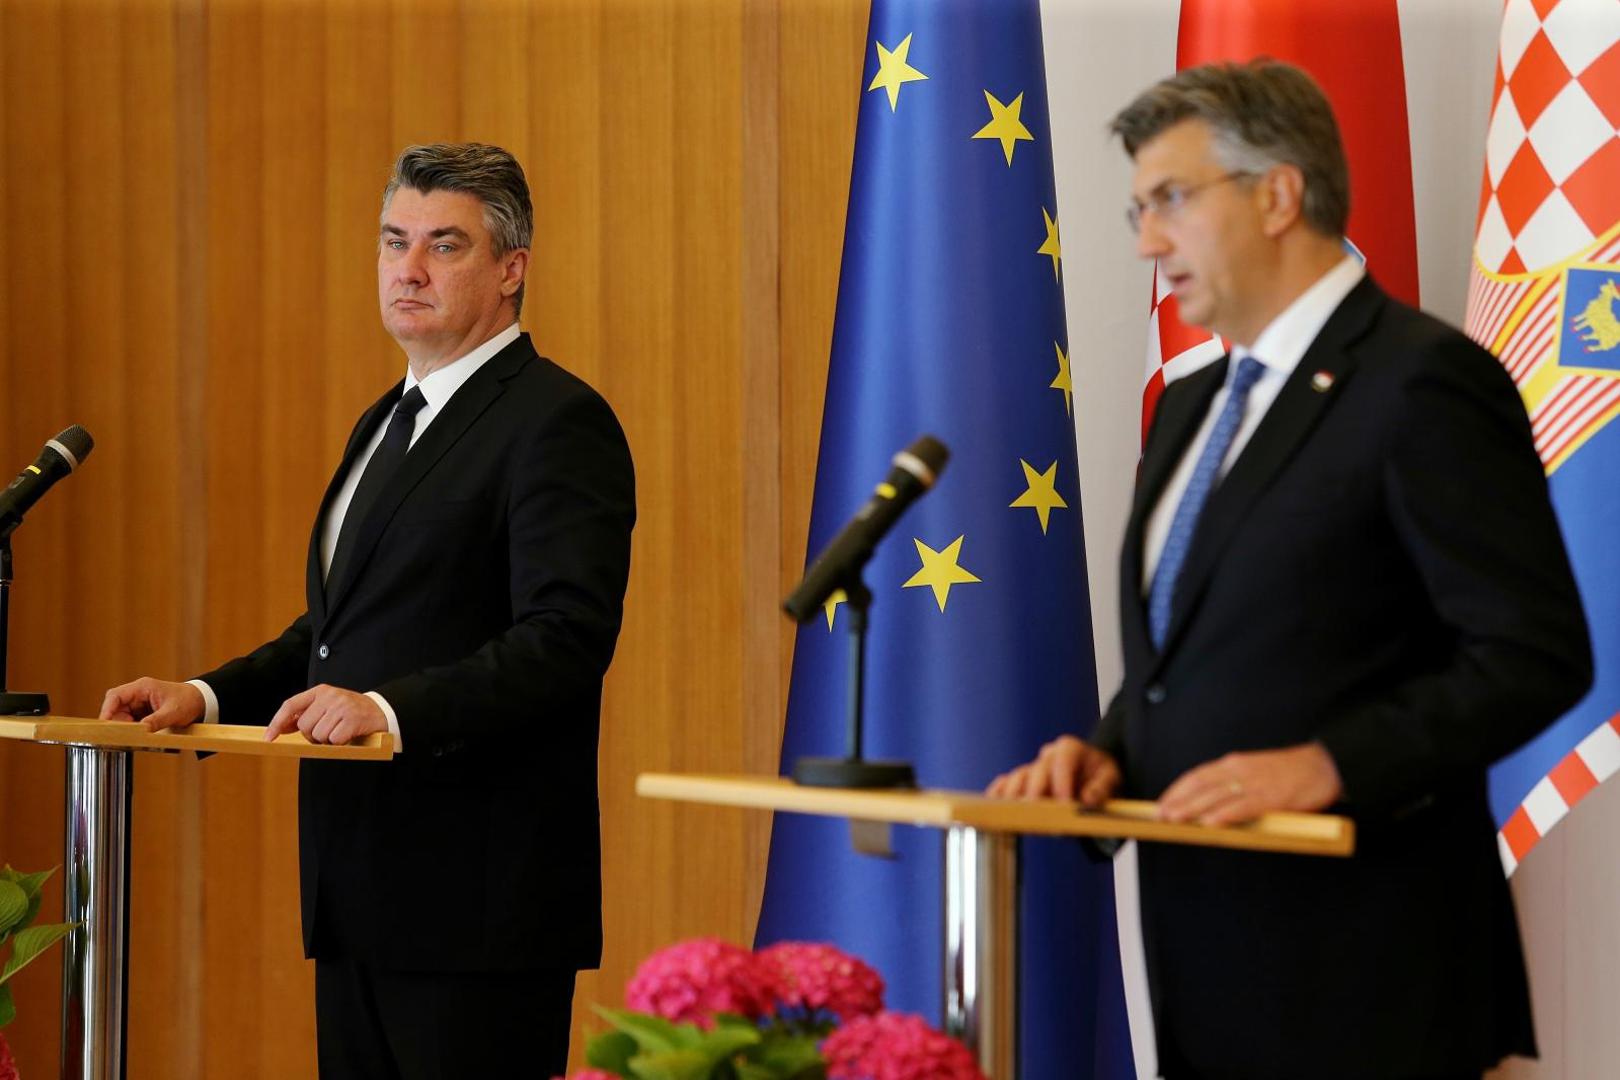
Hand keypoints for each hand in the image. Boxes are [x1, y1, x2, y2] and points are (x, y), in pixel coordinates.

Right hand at [99, 677, 204, 732]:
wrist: (201, 701)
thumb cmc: (188, 701)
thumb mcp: (173, 712)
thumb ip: (157, 720)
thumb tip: (141, 730)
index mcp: (142, 687)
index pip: (115, 696)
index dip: (107, 710)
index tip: (104, 725)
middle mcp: (137, 694)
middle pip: (115, 708)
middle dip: (117, 722)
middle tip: (123, 736)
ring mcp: (139, 704)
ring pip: (121, 717)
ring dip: (125, 728)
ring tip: (136, 736)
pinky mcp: (142, 713)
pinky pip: (130, 722)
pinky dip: (132, 730)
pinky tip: (139, 736)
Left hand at [266, 685, 386, 744]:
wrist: (382, 711)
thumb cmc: (351, 712)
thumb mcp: (328, 707)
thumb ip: (306, 714)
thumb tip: (281, 727)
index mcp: (321, 691)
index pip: (291, 705)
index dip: (277, 722)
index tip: (269, 737)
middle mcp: (330, 696)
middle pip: (304, 726)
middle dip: (312, 735)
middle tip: (328, 732)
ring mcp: (342, 707)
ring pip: (318, 735)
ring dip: (327, 740)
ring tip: (339, 732)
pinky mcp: (352, 719)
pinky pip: (334, 740)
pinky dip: (339, 743)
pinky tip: (348, 735)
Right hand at [986, 735, 1120, 807]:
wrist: (1092, 773)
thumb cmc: (1101, 774)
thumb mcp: (1111, 777)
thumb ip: (1101, 788)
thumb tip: (1087, 799)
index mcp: (1070, 748)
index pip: (1063, 761)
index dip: (1062, 781)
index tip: (1064, 802)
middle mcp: (1048, 755)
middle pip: (1037, 770)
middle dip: (1036, 791)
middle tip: (1034, 811)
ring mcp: (1033, 767)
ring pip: (1019, 776)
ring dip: (1016, 794)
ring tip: (1014, 811)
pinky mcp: (1023, 780)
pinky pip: (1006, 783)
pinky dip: (999, 792)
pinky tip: (994, 804)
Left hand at [1157, 742, 1342, 825]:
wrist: (1323, 766)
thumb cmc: (1289, 772)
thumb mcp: (1255, 771)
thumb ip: (1234, 784)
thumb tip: (1210, 805)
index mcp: (1234, 764)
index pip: (1197, 775)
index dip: (1177, 789)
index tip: (1162, 802)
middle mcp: (1240, 770)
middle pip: (1201, 785)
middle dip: (1178, 800)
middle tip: (1160, 814)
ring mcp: (1255, 783)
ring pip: (1217, 795)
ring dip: (1193, 807)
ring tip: (1175, 818)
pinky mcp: (1272, 797)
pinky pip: (1244, 806)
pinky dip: (1225, 814)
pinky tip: (1210, 822)